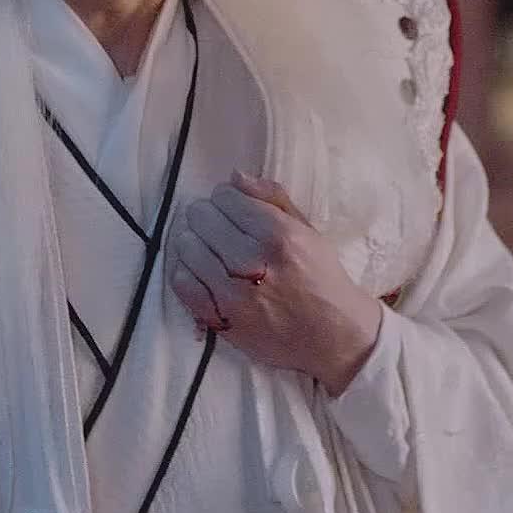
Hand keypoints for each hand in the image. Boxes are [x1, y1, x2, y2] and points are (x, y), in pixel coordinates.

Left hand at [168, 171, 382, 396]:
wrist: (331, 336)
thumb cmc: (321, 279)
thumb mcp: (308, 231)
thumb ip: (273, 198)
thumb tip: (234, 176)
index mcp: (277, 234)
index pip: (224, 197)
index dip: (227, 199)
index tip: (233, 210)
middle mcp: (252, 260)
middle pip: (201, 217)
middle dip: (209, 217)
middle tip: (220, 230)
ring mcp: (231, 292)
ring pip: (187, 246)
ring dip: (195, 242)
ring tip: (211, 250)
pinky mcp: (218, 318)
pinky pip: (181, 281)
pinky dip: (186, 271)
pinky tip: (201, 271)